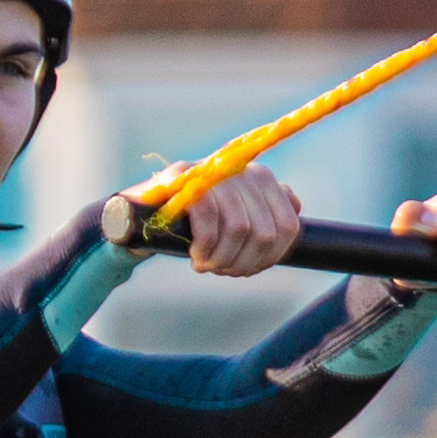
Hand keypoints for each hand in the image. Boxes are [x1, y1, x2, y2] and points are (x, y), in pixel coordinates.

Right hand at [174, 172, 304, 275]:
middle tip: (219, 268)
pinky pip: (210, 219)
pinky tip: (196, 255)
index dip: (269, 257)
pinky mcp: (185, 177)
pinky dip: (204, 246)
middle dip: (241, 262)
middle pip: (264, 233)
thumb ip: (266, 210)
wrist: (142, 212)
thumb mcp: (234, 216)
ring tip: (206, 263)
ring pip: (239, 228)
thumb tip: (294, 207)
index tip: (245, 266)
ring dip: (221, 258)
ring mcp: (215, 171)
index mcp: (262, 178)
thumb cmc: (193, 222)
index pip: (287, 226)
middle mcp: (243, 169)